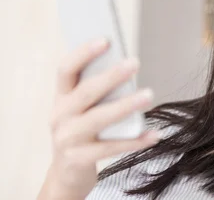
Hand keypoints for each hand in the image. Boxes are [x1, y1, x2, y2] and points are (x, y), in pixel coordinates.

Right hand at [38, 38, 160, 199]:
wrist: (66, 174)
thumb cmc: (81, 132)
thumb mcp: (81, 110)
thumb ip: (96, 91)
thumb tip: (126, 67)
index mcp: (60, 97)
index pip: (66, 69)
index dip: (83, 53)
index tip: (106, 39)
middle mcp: (60, 115)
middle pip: (85, 92)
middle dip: (111, 76)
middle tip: (134, 62)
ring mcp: (67, 138)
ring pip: (99, 118)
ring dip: (126, 105)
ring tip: (149, 95)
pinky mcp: (78, 159)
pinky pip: (110, 147)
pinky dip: (134, 141)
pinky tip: (153, 134)